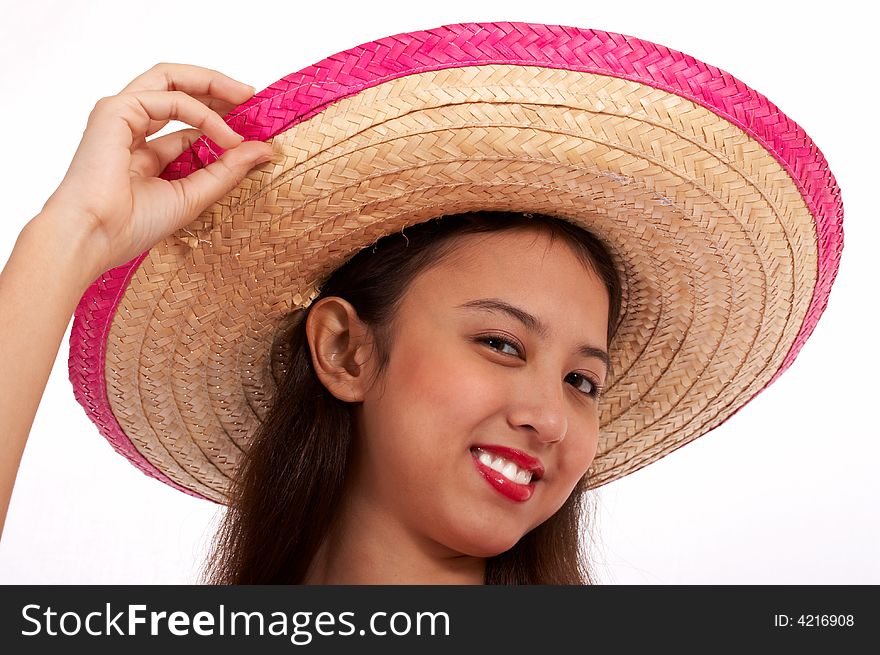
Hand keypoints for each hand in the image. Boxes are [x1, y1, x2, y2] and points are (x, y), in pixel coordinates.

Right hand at [40, 62, 273, 277]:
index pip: (187, 121)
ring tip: (246, 100)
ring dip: (212, 86)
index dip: (221, 117)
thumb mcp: (195, 195)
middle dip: (216, 87)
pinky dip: (203, 113)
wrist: (96, 236)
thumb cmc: (132, 225)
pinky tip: (225, 134)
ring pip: (171, 80)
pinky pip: (170, 99)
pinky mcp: (116, 110)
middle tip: (251, 95)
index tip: (253, 123)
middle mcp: (132, 127)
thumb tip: (264, 149)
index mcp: (145, 150)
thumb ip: (227, 170)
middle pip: (177, 87)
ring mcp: (122, 115)